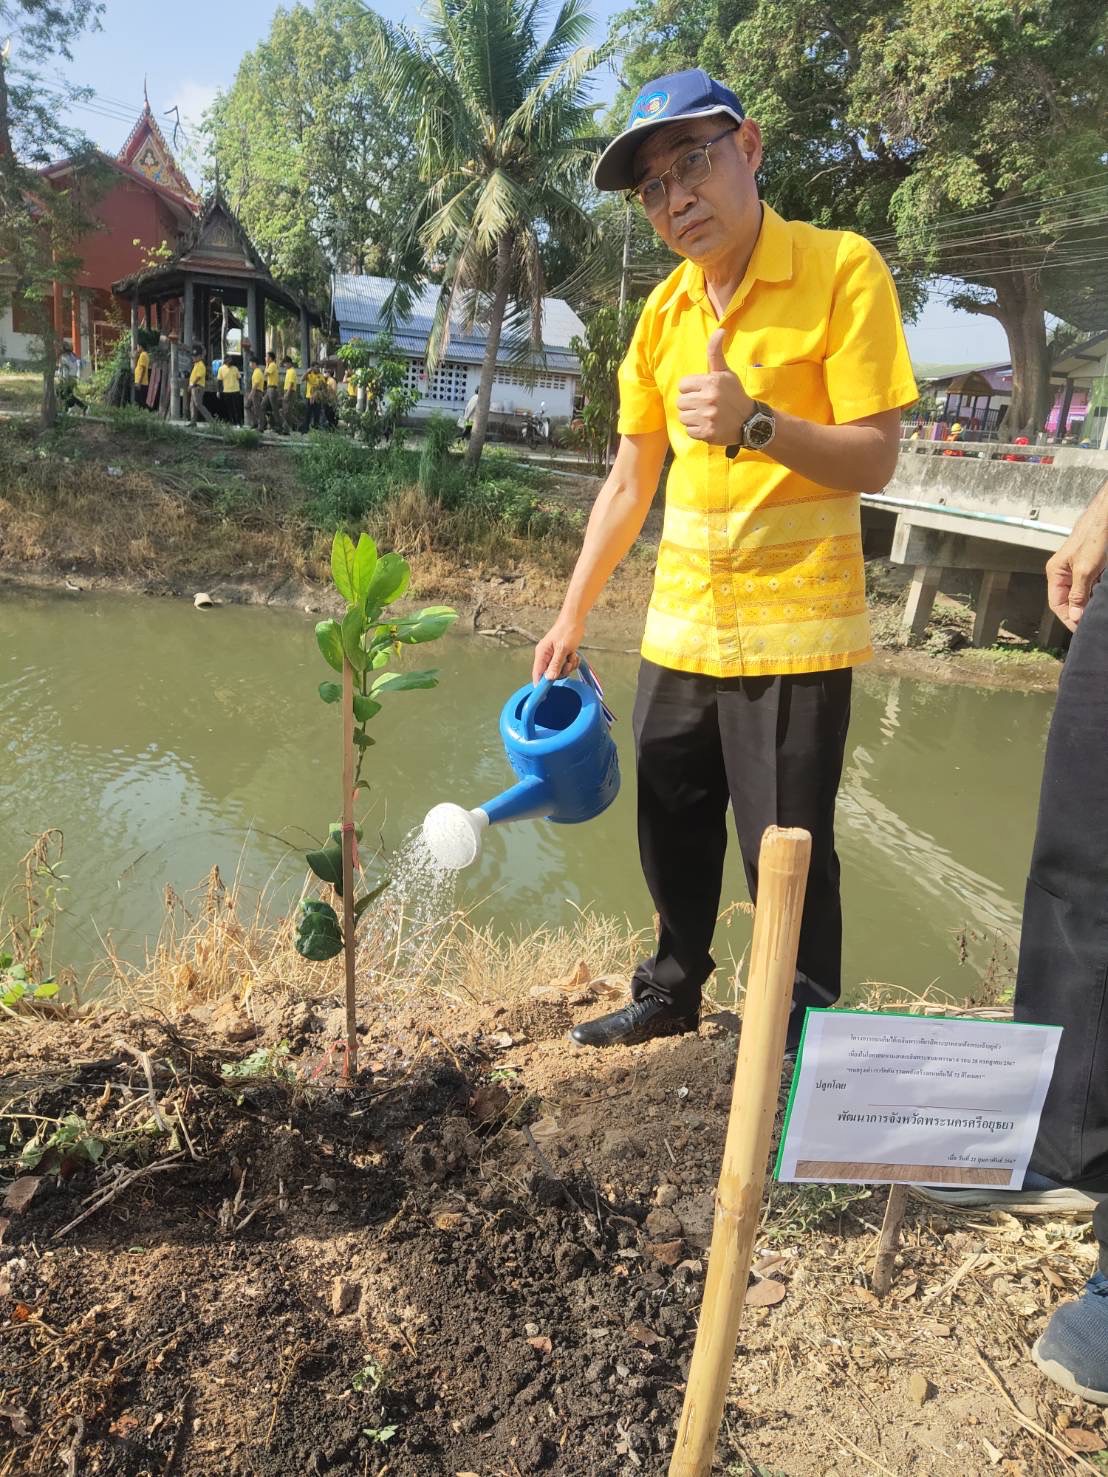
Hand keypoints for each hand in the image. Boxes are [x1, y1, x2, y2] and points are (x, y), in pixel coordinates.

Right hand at [532, 617, 583, 683]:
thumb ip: (555, 664)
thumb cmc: (567, 631)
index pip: (537, 673)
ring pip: (560, 670)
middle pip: (551, 674)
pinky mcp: (561, 655)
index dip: (541, 684)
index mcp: (542, 654)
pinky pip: (566, 665)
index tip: (545, 695)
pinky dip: (572, 662)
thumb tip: (549, 678)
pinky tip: (574, 654)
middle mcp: (546, 656)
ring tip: (572, 656)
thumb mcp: (562, 649)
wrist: (575, 620)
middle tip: (568, 662)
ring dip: (569, 666)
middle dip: (561, 671)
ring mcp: (554, 656)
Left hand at [676, 329, 752, 444]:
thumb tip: (720, 329)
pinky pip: (689, 431)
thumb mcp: (725, 372)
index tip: (703, 392)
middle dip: (691, 404)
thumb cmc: (734, 394)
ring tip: (706, 416)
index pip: (683, 385)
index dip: (691, 389)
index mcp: (711, 382)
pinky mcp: (707, 433)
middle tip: (705, 405)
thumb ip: (716, 352)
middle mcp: (709, 399)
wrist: (749, 421)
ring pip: (683, 417)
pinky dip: (696, 430)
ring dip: (692, 418)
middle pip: (681, 402)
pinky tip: (708, 426)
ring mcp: (707, 417)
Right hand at [1046, 490, 1107, 629]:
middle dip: (1079, 612)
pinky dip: (1095, 592)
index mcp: (1056, 572)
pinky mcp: (1090, 564)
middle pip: (1068, 600)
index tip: (1082, 629)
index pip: (1057, 604)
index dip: (1068, 618)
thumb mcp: (1086, 569)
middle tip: (1092, 622)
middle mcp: (1063, 572)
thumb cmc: (1095, 535)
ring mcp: (1077, 568)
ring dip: (1089, 602)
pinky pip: (1090, 584)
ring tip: (1098, 612)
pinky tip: (1102, 597)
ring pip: (1080, 593)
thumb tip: (1074, 616)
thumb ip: (1078, 594)